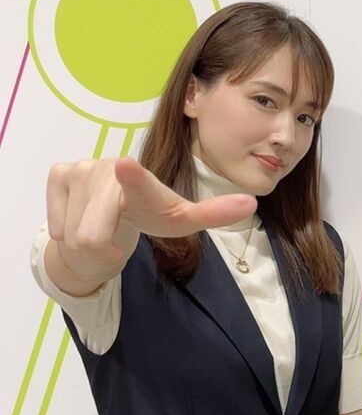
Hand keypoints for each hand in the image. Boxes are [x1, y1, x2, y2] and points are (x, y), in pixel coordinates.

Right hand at [46, 155, 256, 281]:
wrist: (112, 213)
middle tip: (115, 236)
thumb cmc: (148, 215)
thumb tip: (252, 203)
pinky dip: (67, 232)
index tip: (126, 166)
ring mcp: (80, 169)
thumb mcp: (179, 220)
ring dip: (87, 242)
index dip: (132, 178)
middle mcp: (108, 169)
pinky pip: (56, 225)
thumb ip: (213, 214)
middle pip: (93, 237)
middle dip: (101, 248)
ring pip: (74, 235)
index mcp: (143, 182)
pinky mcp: (59, 174)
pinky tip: (80, 218)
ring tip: (101, 226)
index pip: (138, 183)